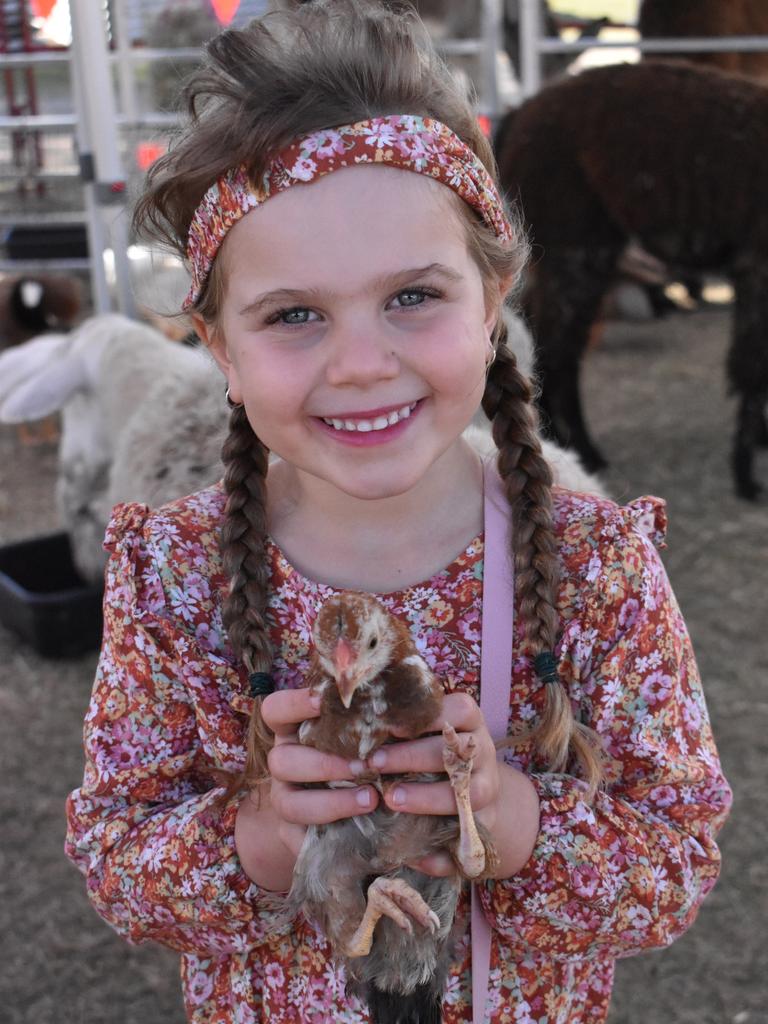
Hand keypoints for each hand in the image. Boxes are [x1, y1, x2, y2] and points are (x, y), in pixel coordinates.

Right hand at [235, 687, 380, 890]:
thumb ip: (377, 717)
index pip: (276, 710)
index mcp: (296, 729)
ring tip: (371, 799)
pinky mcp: (296, 836)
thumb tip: (404, 706)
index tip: (322, 703)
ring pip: (287, 803)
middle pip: (280, 760)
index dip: (293, 705)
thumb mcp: (371, 730)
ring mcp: (288, 800)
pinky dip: (329, 835)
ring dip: (330, 802)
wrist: (366, 805)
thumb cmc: (373, 750)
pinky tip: (361, 832)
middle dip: (322, 763)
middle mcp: (286, 763)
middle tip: (362, 765)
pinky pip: (299, 841)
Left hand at [368, 692, 539, 878]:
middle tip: (374, 762)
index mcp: (470, 724)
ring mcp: (488, 788)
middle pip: (454, 751)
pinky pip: (467, 840)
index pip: (460, 709)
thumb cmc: (440, 754)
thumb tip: (366, 721)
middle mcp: (483, 752)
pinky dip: (442, 853)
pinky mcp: (486, 826)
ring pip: (470, 793)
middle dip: (412, 756)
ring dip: (428, 798)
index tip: (390, 723)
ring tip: (392, 800)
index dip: (428, 714)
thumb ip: (407, 727)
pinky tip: (416, 854)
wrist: (481, 796)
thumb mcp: (431, 733)